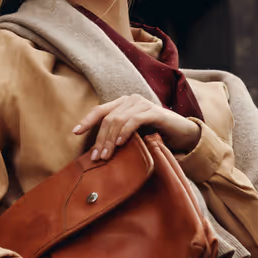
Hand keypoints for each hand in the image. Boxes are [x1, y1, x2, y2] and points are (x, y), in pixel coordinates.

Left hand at [72, 94, 200, 160]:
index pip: (100, 110)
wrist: (182, 134)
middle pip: (108, 118)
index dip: (87, 120)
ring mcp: (142, 104)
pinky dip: (125, 132)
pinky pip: (134, 120)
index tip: (75, 132)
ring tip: (106, 156)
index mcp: (123, 103)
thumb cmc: (155, 135)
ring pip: (118, 119)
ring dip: (110, 139)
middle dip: (100, 139)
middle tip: (96, 157)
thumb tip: (97, 151)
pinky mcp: (154, 111)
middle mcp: (131, 100)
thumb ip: (118, 136)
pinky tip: (121, 143)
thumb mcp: (132, 135)